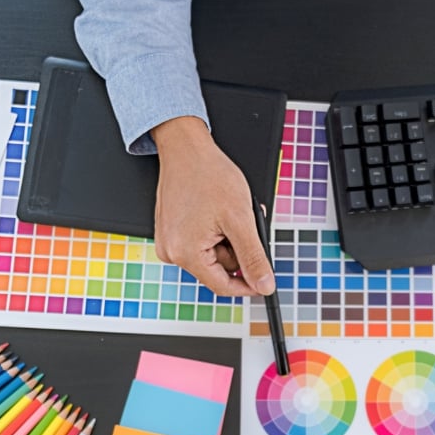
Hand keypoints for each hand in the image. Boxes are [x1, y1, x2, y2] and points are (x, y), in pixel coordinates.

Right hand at [151, 116, 276, 296]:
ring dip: (230, 239)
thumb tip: (264, 284)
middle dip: (239, 249)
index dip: (248, 285)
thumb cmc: (208, 175)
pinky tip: (221, 213)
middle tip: (247, 225)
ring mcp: (170, 241)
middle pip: (219, 269)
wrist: (187, 148)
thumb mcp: (240, 220)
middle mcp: (172, 252)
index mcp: (185, 254)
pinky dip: (218, 231)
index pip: (223, 287)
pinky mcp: (172, 231)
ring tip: (233, 214)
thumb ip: (253, 258)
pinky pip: (202, 242)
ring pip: (213, 255)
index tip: (265, 280)